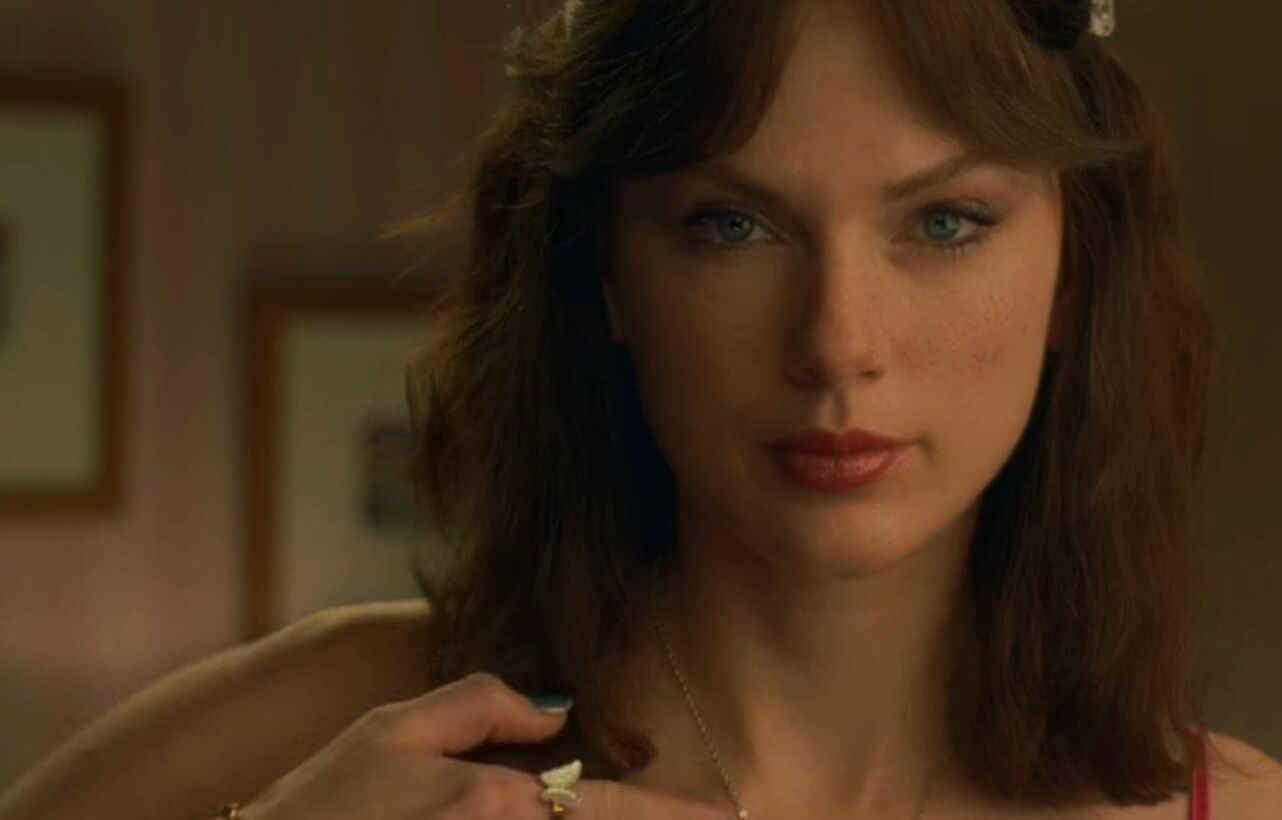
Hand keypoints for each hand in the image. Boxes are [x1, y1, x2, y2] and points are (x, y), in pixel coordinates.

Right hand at [244, 672, 729, 819]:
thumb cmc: (312, 810)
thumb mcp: (385, 735)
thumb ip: (476, 705)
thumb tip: (554, 705)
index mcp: (496, 803)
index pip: (612, 808)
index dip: (682, 818)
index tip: (737, 817)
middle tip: (731, 819)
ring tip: (690, 817)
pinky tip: (586, 819)